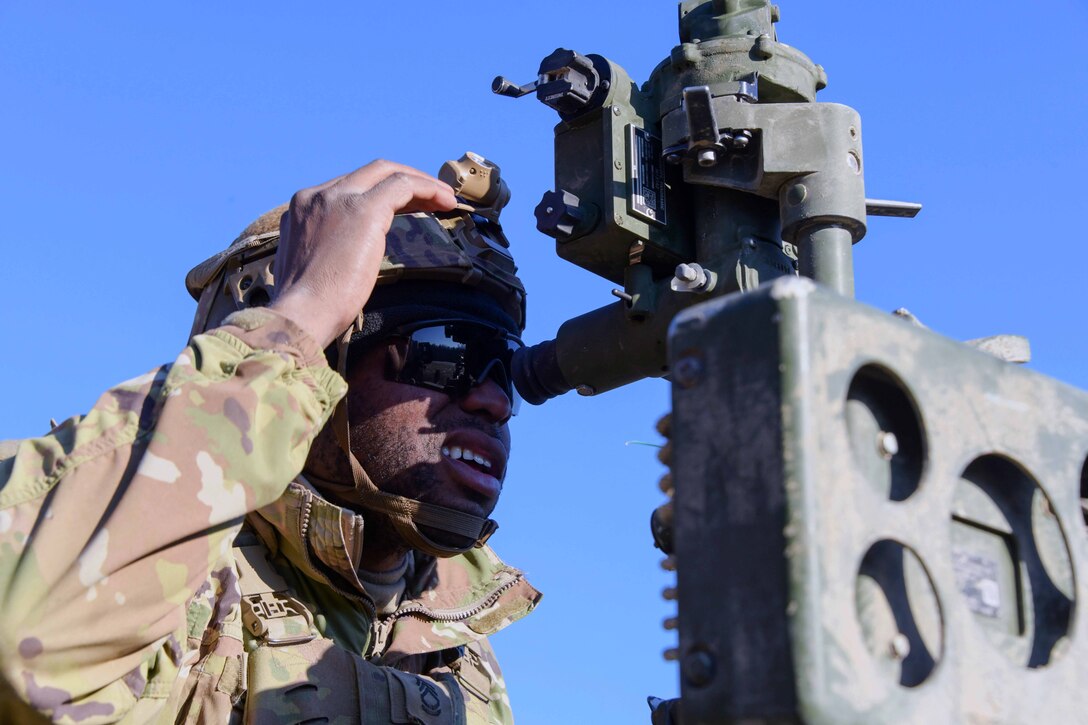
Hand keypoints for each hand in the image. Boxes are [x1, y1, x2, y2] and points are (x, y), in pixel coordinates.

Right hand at [268, 160, 456, 347]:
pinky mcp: (362, 210)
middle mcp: (317, 196)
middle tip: (432, 197)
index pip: (349, 187)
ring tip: (445, 198)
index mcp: (303, 208)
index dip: (381, 192)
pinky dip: (427, 189)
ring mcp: (338, 199)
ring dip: (420, 182)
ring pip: (387, 173)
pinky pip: (402, 186)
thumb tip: (353, 252)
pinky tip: (446, 202)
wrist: (300, 315)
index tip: (407, 206)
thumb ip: (330, 246)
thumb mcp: (314, 264)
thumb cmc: (308, 306)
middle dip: (404, 180)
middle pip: (369, 174)